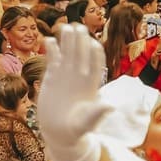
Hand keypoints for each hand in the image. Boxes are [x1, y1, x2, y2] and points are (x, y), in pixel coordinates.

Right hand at [38, 25, 112, 160]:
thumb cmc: (77, 129)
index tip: (92, 43)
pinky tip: (50, 40)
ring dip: (67, 40)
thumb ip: (98, 113)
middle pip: (82, 52)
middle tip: (78, 27)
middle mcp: (80, 75)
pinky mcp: (52, 76)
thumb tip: (111, 106)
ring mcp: (66, 74)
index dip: (95, 51)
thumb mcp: (88, 122)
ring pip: (68, 52)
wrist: (60, 133)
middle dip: (81, 40)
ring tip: (65, 27)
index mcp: (92, 83)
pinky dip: (52, 49)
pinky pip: (54, 58)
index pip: (97, 62)